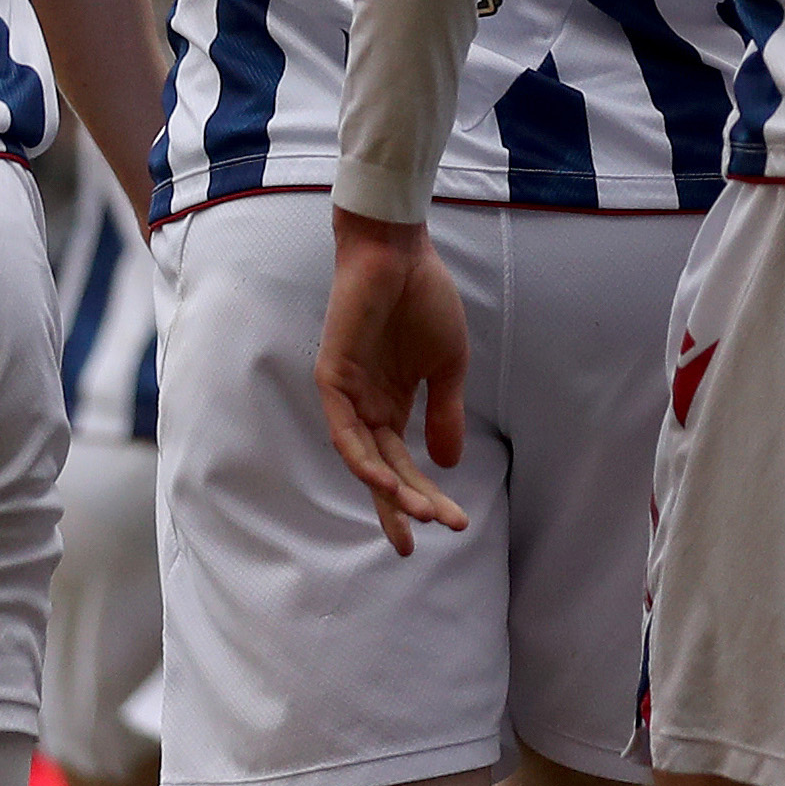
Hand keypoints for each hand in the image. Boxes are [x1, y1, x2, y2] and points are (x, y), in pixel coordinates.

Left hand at [316, 212, 474, 557]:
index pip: (403, 464)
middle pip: (383, 471)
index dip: (424, 496)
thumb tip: (449, 464)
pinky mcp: (331, 378)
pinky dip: (361, 457)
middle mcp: (366, 407)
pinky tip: (382, 478)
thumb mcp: (447, 365)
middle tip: (428, 533)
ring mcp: (347, 395)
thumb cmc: (424, 299)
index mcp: (392, 405)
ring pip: (363, 458)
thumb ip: (446, 413)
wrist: (401, 251)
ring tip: (417, 513)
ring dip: (387, 488)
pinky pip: (343, 429)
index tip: (452, 524)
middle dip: (406, 504)